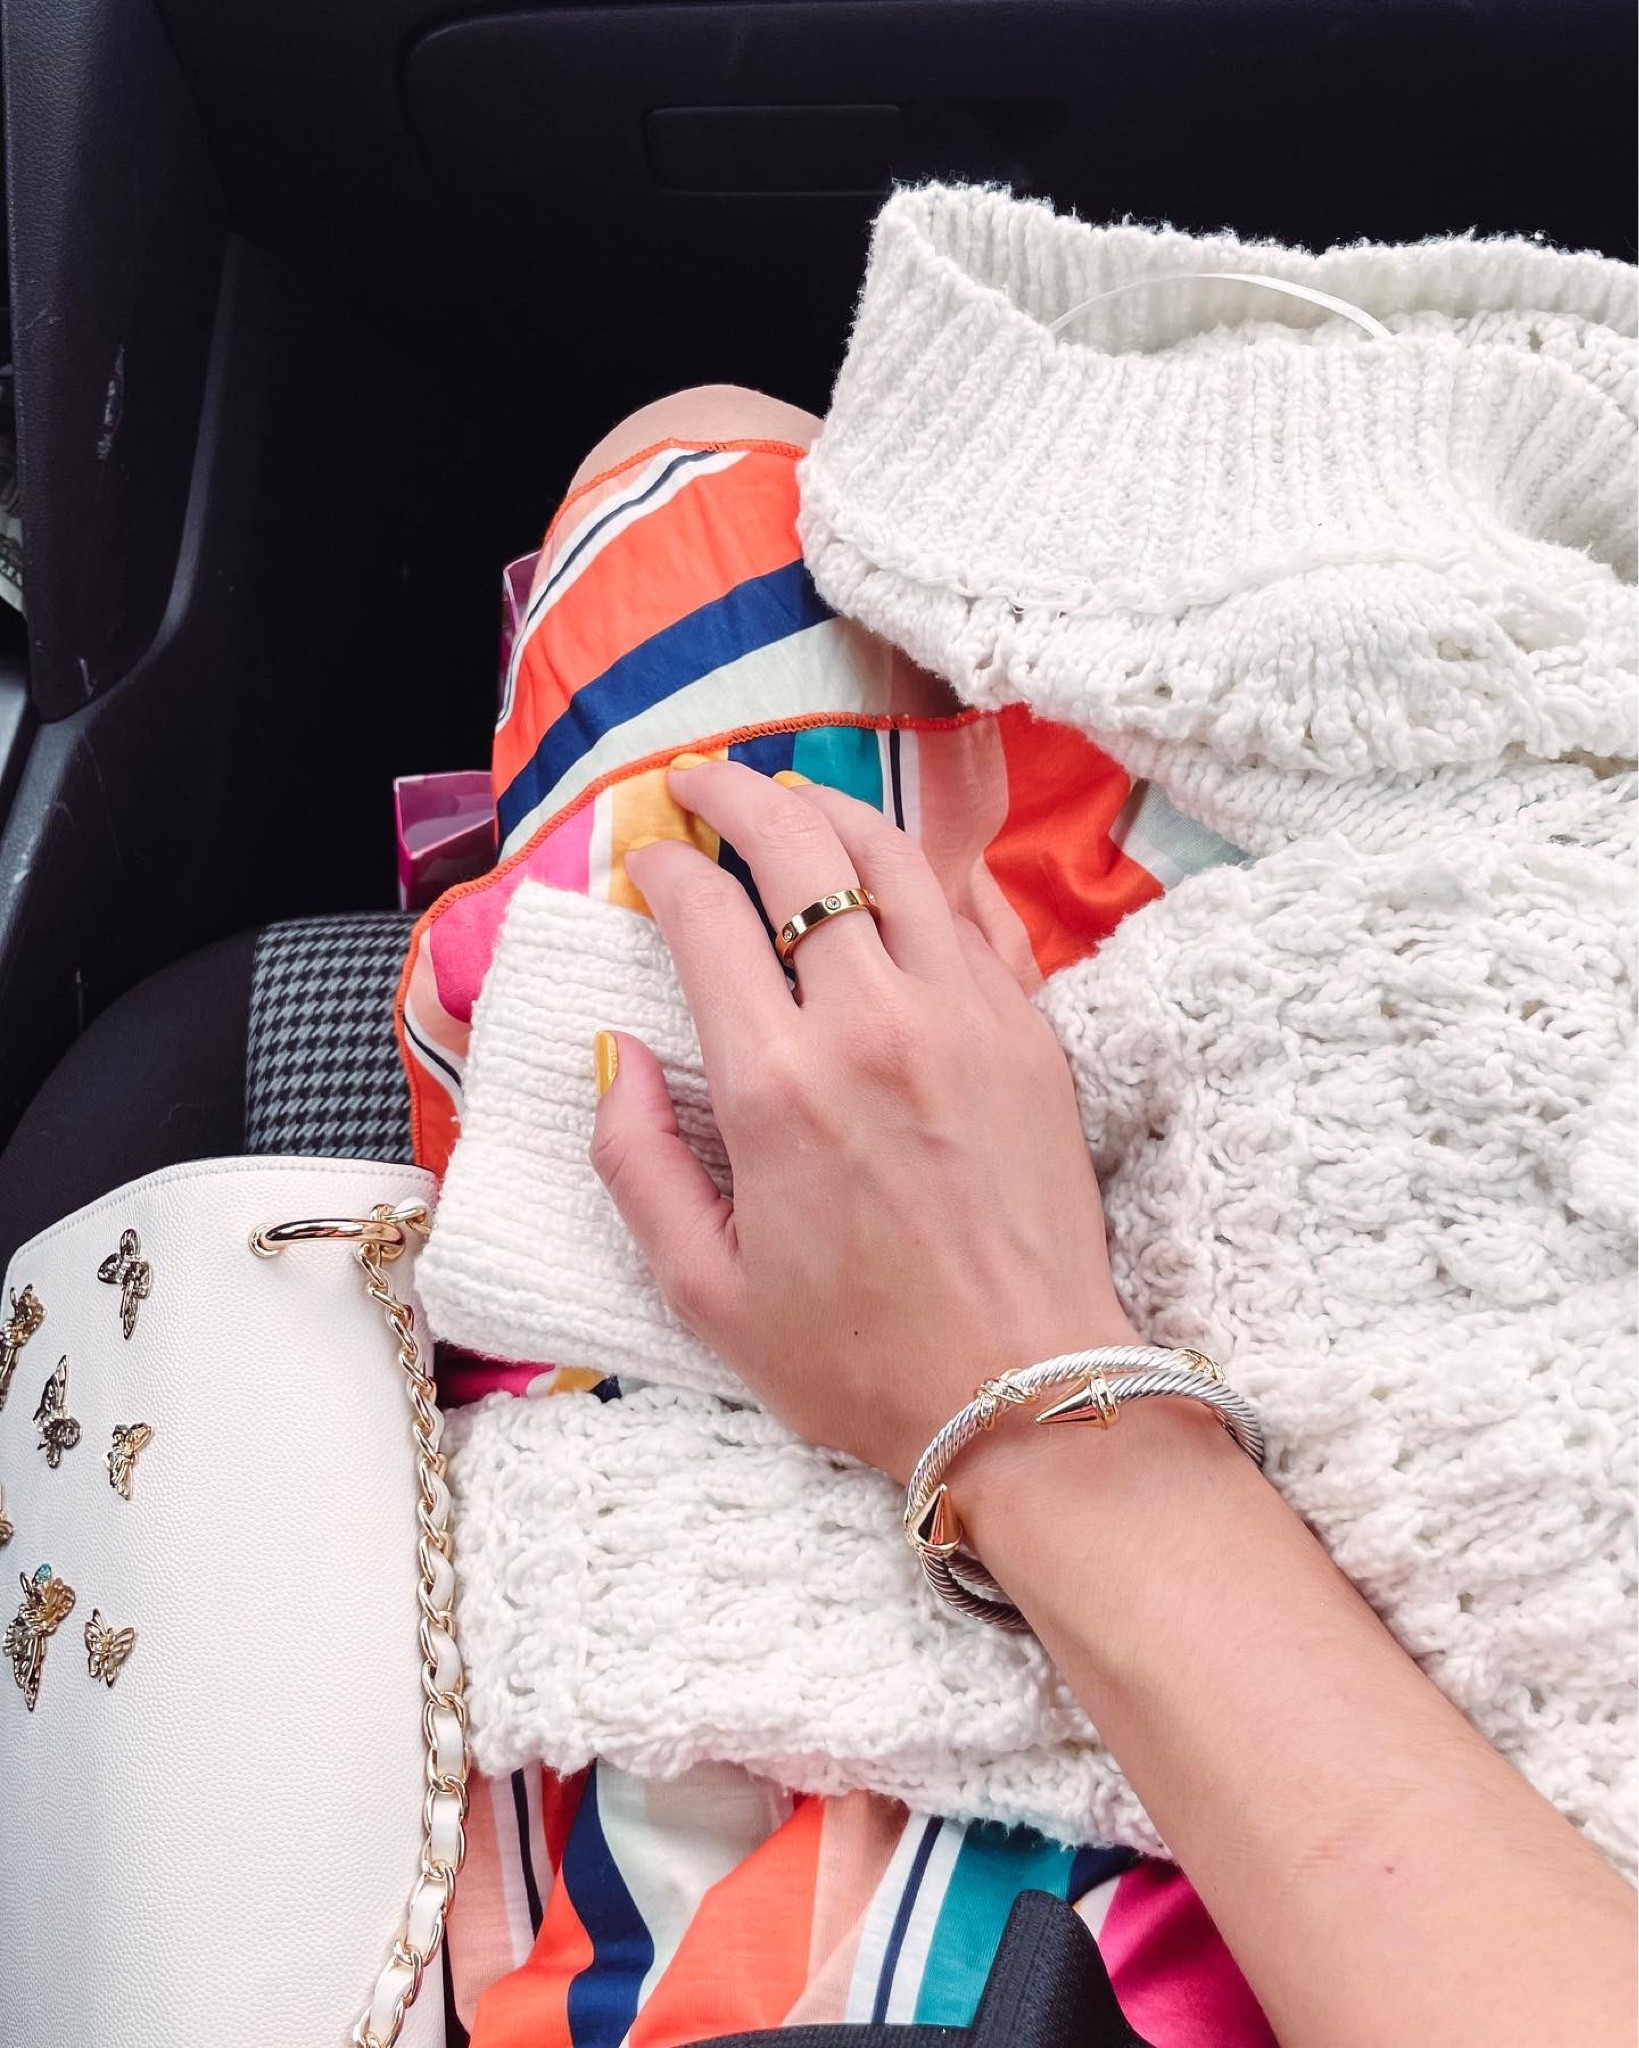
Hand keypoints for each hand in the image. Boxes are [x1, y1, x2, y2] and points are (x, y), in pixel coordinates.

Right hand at [591, 758, 1136, 1483]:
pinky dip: (925, 872)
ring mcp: (967, 1016)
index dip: (663, 865)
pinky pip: (975, 913)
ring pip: (895, 856)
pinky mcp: (1030, 1033)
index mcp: (777, 1086)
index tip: (645, 859)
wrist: (1029, 1393)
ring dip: (830, 809)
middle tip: (699, 783)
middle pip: (799, 848)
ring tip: (789, 797)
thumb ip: (634, 1163)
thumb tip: (617, 1055)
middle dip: (735, 794)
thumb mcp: (703, 1291)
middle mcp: (874, 1024)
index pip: (707, 914)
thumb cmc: (860, 1358)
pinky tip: (896, 867)